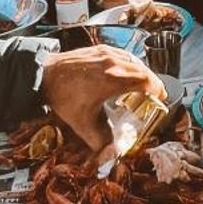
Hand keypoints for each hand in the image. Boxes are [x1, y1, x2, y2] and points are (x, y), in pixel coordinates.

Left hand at [42, 44, 163, 150]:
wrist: (43, 74)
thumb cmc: (63, 97)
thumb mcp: (81, 123)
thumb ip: (99, 141)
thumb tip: (110, 155)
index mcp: (113, 79)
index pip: (146, 81)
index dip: (157, 89)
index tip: (160, 98)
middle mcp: (113, 62)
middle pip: (143, 70)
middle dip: (152, 82)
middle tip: (155, 93)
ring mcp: (106, 53)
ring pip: (133, 60)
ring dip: (141, 71)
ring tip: (143, 84)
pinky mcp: (99, 48)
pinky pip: (123, 54)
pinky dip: (130, 63)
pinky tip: (126, 72)